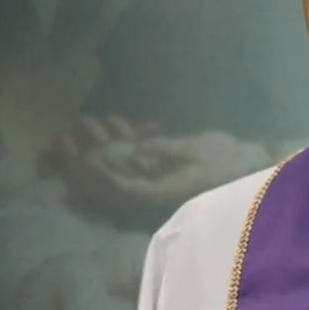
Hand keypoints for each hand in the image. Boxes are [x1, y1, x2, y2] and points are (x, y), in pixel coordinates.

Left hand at [48, 116, 272, 211]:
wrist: (245, 160)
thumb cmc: (225, 158)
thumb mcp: (197, 151)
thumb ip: (168, 149)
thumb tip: (139, 149)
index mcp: (160, 190)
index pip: (121, 188)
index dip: (100, 175)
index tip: (83, 157)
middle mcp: (151, 187)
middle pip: (108, 180)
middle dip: (85, 162)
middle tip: (63, 140)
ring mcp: (153, 175)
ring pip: (116, 165)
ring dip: (100, 144)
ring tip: (85, 121)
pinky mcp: (158, 164)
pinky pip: (132, 155)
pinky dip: (122, 139)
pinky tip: (114, 119)